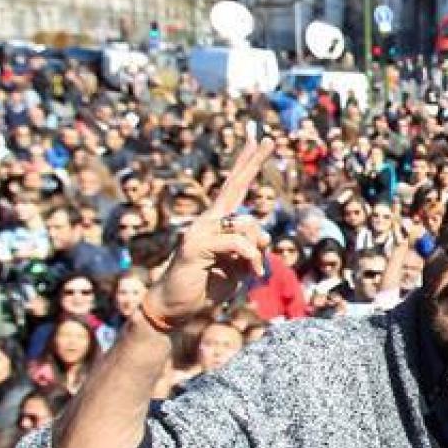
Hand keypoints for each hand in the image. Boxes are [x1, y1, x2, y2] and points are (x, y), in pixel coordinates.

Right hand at [145, 129, 274, 325]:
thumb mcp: (239, 266)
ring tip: (255, 271)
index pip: (235, 186)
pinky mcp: (194, 245)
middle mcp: (208, 220)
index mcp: (218, 223)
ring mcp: (199, 230)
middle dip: (253, 161)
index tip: (258, 139)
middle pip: (234, 184)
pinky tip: (252, 273)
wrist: (177, 309)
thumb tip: (263, 237)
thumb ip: (250, 248)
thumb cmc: (207, 287)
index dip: (246, 163)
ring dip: (259, 251)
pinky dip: (252, 259)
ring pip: (247, 224)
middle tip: (270, 138)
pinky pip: (238, 243)